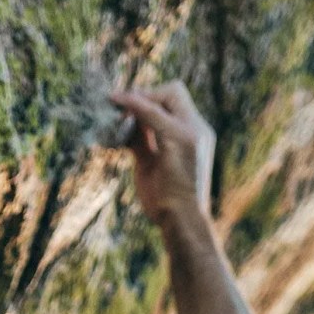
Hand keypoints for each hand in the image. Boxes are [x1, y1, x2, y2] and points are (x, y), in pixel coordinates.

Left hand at [111, 79, 215, 234]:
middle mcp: (198, 129)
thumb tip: (125, 125)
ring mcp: (192, 132)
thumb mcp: (152, 165)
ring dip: (139, 99)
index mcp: (194, 134)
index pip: (176, 100)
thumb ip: (143, 142)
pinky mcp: (180, 139)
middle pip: (174, 90)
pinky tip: (115, 102)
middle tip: (120, 109)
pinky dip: (133, 104)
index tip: (125, 108)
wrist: (182, 223)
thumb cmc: (167, 202)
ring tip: (116, 111)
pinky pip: (153, 112)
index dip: (150, 98)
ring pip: (169, 94)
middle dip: (145, 94)